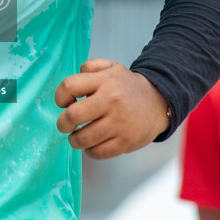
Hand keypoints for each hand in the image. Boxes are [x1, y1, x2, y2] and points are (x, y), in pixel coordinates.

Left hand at [54, 58, 171, 159]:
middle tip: (65, 125)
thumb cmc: (128, 87)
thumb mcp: (112, 67)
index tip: (63, 103)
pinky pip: (98, 152)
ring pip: (83, 138)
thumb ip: (90, 67)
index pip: (70, 87)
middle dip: (62, 123)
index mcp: (105, 81)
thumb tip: (73, 84)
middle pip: (73, 115)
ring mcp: (119, 123)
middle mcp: (111, 101)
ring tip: (76, 137)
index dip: (60, 97)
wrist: (158, 102)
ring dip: (74, 140)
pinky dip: (90, 151)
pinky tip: (92, 144)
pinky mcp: (126, 142)